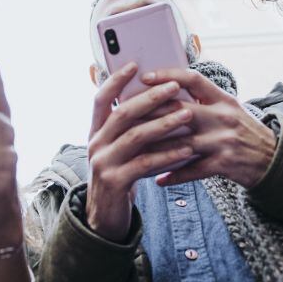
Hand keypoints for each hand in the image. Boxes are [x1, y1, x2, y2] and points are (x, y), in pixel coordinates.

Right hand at [84, 63, 195, 240]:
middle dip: (150, 98)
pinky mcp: (115, 182)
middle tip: (174, 87)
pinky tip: (187, 149)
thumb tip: (156, 97)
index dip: (115, 80)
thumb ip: (130, 128)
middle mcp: (95, 144)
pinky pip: (145, 163)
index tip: (134, 64)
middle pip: (122, 114)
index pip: (101, 99)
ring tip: (187, 115)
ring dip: (163, 123)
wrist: (105, 217)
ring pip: (135, 136)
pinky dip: (167, 155)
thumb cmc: (120, 174)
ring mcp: (103, 163)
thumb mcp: (119, 149)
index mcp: (95, 131)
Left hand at [137, 69, 275, 187]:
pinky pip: (192, 170)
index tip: (144, 77)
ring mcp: (223, 140)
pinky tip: (157, 179)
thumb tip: (168, 88)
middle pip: (180, 110)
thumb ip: (204, 99)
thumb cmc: (244, 131)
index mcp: (223, 98)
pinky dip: (174, 175)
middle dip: (151, 114)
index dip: (167, 76)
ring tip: (133, 151)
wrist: (274, 160)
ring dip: (155, 148)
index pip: (193, 79)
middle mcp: (223, 116)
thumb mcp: (229, 108)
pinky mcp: (224, 164)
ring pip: (181, 143)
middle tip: (125, 117)